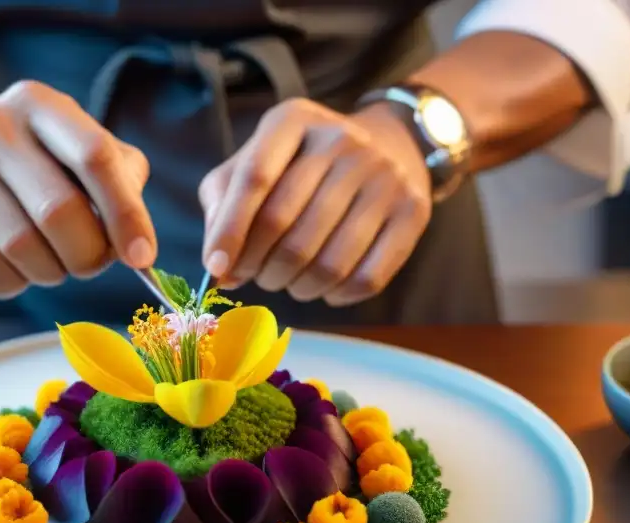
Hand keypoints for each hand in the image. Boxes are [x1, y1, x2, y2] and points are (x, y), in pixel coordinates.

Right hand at [0, 80, 154, 298]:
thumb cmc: (34, 159)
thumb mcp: (79, 146)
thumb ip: (121, 181)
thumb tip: (137, 246)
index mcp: (40, 103)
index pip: (95, 157)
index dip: (126, 214)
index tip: (143, 256)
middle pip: (60, 212)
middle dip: (89, 254)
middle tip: (93, 261)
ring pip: (25, 249)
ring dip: (55, 271)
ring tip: (55, 259)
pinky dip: (20, 282)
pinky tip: (21, 265)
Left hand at [200, 98, 431, 305]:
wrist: (392, 145)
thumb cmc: (303, 165)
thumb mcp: (256, 162)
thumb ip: (223, 204)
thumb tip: (219, 268)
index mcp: (293, 119)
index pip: (254, 178)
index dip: (230, 230)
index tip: (217, 268)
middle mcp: (342, 140)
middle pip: (284, 223)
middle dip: (258, 265)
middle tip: (254, 276)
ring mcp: (383, 176)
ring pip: (325, 261)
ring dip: (295, 286)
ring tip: (287, 282)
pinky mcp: (412, 212)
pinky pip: (366, 278)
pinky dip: (335, 296)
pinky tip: (324, 289)